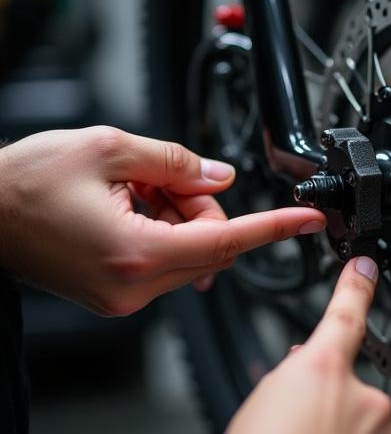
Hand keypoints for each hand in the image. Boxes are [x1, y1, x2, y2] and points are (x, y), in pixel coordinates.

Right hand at [0, 126, 325, 315]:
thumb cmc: (25, 184)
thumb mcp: (107, 148)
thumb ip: (176, 161)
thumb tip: (220, 176)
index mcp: (137, 253)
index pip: (228, 240)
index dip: (275, 228)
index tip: (308, 221)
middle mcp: (135, 285)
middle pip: (211, 243)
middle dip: (202, 204)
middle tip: (163, 176)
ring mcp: (126, 296)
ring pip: (192, 251)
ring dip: (180, 215)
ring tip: (131, 190)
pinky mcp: (118, 295)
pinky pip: (167, 261)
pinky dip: (164, 230)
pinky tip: (129, 208)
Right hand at [228, 257, 390, 433]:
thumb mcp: (264, 398)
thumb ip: (294, 372)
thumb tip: (305, 363)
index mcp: (323, 369)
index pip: (345, 313)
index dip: (356, 286)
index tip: (364, 266)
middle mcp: (362, 394)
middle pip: (347, 379)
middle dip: (327, 393)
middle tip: (298, 419)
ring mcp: (381, 426)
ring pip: (362, 412)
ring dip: (342, 422)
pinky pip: (376, 433)